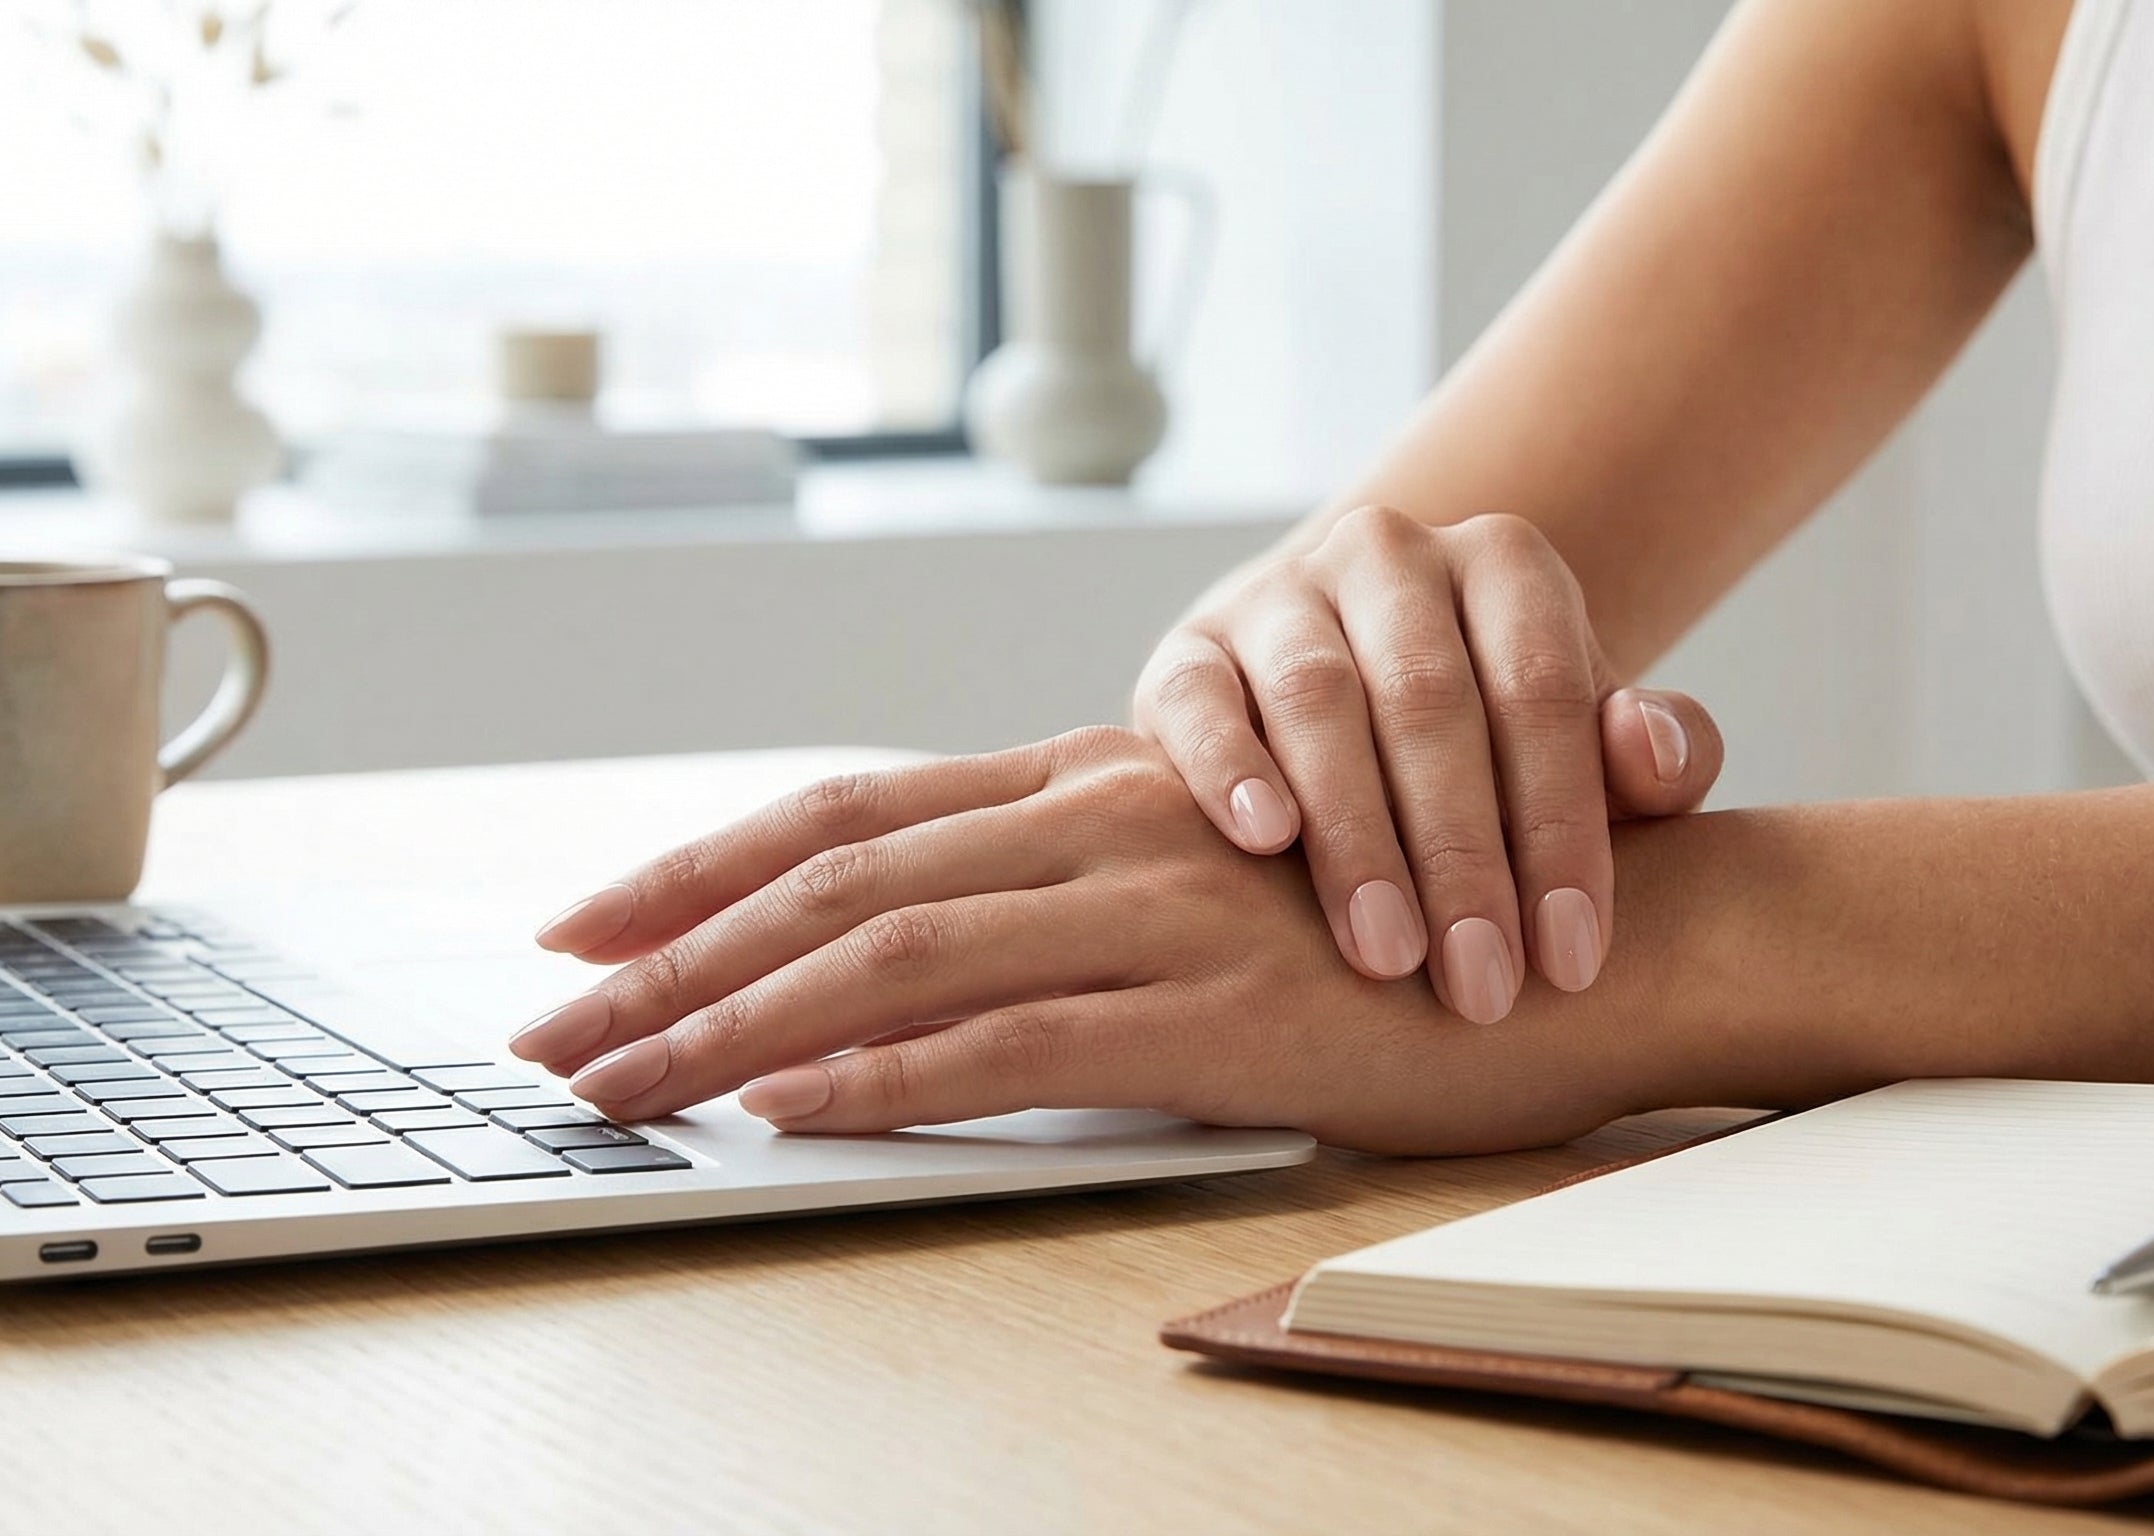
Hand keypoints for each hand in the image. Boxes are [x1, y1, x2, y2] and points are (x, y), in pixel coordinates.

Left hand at [511, 728, 1632, 1154]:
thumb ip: (1097, 908)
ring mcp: (1153, 909)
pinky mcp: (1214, 1013)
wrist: (1610, 924)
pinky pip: (1007, 1043)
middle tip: (543, 1027)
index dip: (701, 863)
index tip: (584, 921)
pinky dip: (876, 1078)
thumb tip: (957, 976)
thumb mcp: (1230, 889)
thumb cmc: (1419, 919)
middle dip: (665, 955)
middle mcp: (1102, 819)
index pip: (850, 813)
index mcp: (1092, 787)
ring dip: (727, 1024)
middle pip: (829, 877)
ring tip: (610, 1084)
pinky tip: (783, 1111)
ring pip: (885, 955)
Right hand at [1132, 505, 1721, 1021]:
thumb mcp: (1589, 749)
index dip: (1562, 831)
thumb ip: (1658, 758)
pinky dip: (1227, 766)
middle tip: (1480, 984)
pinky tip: (1262, 838)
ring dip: (1354, 837)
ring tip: (1385, 953)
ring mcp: (1280, 595)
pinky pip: (1201, 700)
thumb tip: (1654, 753)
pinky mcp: (1190, 649)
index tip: (1572, 958)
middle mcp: (1389, 555)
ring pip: (1317, 700)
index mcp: (1505, 562)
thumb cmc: (1496, 745)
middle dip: (1460, 856)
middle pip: (1430, 701)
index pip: (1542, 691)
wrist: (1350, 692)